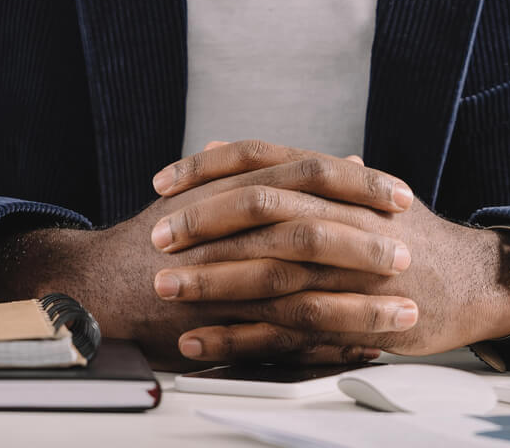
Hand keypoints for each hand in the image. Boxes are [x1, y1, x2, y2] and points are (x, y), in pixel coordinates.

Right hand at [0, 146, 418, 366]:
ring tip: (403, 314)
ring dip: (358, 305)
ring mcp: (223, 279)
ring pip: (302, 290)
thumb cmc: (166, 235)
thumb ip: (291, 174)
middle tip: (407, 253)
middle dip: (364, 244)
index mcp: (236, 188)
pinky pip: (279, 338)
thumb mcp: (222, 190)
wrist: (102, 282)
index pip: (308, 174)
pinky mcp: (219, 324)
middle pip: (310, 229)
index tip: (400, 195)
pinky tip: (360, 351)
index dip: (358, 186)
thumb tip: (347, 158)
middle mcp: (230, 229)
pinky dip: (323, 345)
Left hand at [147, 140, 509, 362]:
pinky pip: (287, 328)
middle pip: (262, 209)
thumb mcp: (358, 191)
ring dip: (212, 280)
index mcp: (337, 182)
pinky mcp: (355, 318)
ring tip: (165, 289)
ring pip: (271, 268)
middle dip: (202, 223)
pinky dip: (238, 336)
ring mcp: (350, 268)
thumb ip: (296, 176)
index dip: (208, 169)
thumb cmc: (407, 236)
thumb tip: (233, 152)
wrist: (474, 280)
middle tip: (156, 238)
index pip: (262, 160)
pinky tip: (199, 341)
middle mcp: (342, 215)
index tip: (163, 182)